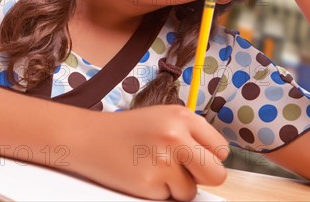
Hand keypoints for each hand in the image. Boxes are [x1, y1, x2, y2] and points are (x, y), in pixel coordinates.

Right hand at [71, 105, 228, 200]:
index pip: (220, 149)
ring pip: (191, 190)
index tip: (192, 157)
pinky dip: (157, 192)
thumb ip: (190, 135)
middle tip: (180, 170)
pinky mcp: (150, 182)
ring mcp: (163, 159)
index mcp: (181, 116)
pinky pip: (169, 198)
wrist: (88, 137)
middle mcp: (175, 135)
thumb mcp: (161, 119)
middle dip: (202, 178)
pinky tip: (140, 173)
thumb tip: (215, 163)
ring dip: (175, 186)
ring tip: (151, 166)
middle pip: (217, 174)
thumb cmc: (126, 130)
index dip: (208, 157)